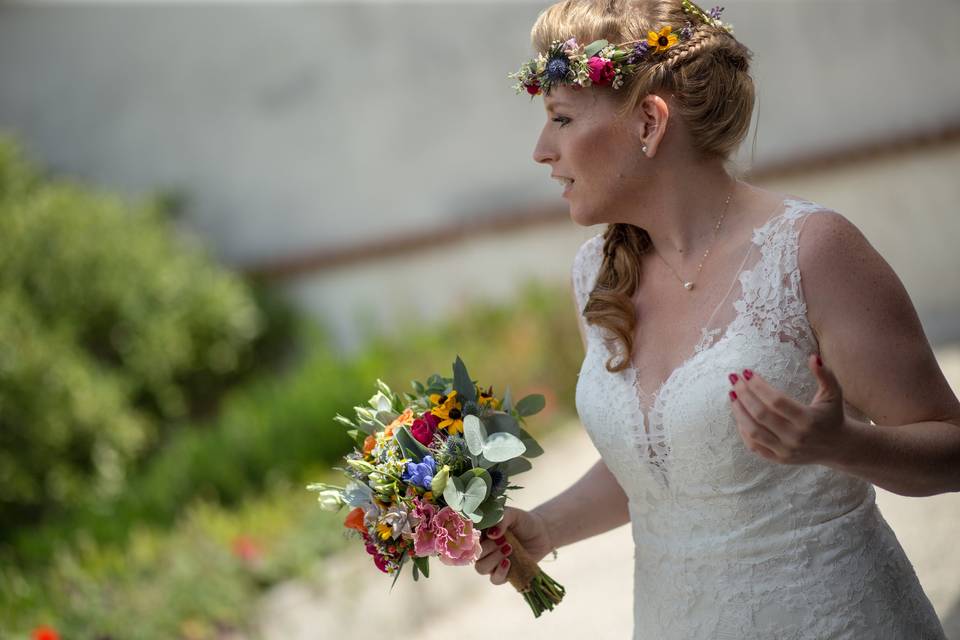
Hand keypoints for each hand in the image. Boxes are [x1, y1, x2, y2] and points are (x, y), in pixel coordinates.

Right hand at [474, 506, 553, 585]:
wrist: (541, 533)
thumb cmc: (523, 521)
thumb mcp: (512, 515)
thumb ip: (501, 520)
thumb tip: (491, 534)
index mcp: (480, 533)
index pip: (466, 539)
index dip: (472, 539)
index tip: (485, 534)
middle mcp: (483, 549)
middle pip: (473, 555)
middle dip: (487, 548)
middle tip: (503, 540)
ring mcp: (492, 562)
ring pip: (481, 568)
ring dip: (493, 559)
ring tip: (509, 548)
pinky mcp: (503, 574)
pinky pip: (495, 579)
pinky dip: (500, 572)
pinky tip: (509, 562)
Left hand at [727, 354, 848, 464]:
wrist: (838, 447)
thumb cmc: (832, 415)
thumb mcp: (834, 393)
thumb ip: (825, 375)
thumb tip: (812, 357)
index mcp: (808, 419)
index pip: (776, 401)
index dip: (759, 386)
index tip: (747, 372)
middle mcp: (796, 437)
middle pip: (761, 415)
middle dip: (744, 394)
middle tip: (734, 378)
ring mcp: (786, 450)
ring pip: (754, 431)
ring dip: (738, 411)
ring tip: (732, 394)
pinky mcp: (779, 459)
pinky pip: (754, 446)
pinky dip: (743, 430)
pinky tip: (739, 414)